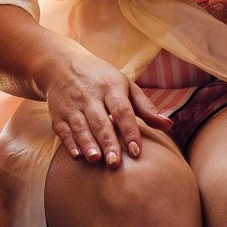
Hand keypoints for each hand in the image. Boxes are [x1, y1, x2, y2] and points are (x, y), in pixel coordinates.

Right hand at [44, 44, 173, 167]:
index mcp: (111, 87)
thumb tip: (168, 125)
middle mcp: (90, 95)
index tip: (136, 151)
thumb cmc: (102, 78)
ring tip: (96, 159)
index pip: (122, 110)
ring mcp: (72, 105)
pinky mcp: (58, 114)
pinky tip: (77, 156)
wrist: (61, 64)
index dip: (129, 131)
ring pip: (80, 126)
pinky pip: (63, 130)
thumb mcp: (125, 85)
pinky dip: (69, 143)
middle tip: (115, 162)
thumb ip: (145, 107)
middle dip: (107, 141)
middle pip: (100, 121)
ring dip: (88, 144)